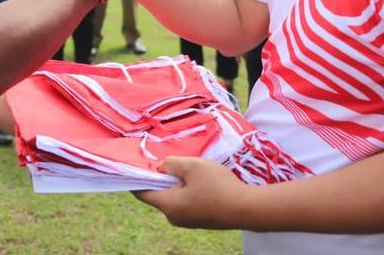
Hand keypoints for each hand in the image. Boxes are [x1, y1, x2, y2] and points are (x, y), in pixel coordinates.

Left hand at [133, 157, 247, 228]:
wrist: (247, 209)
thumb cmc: (217, 186)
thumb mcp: (192, 166)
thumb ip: (172, 164)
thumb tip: (162, 168)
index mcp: (168, 205)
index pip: (142, 193)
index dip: (138, 178)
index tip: (136, 165)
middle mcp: (174, 217)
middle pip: (160, 194)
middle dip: (162, 178)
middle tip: (172, 162)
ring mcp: (188, 221)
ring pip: (175, 198)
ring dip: (178, 184)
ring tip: (191, 169)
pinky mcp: (200, 220)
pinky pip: (187, 203)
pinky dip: (188, 191)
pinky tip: (202, 181)